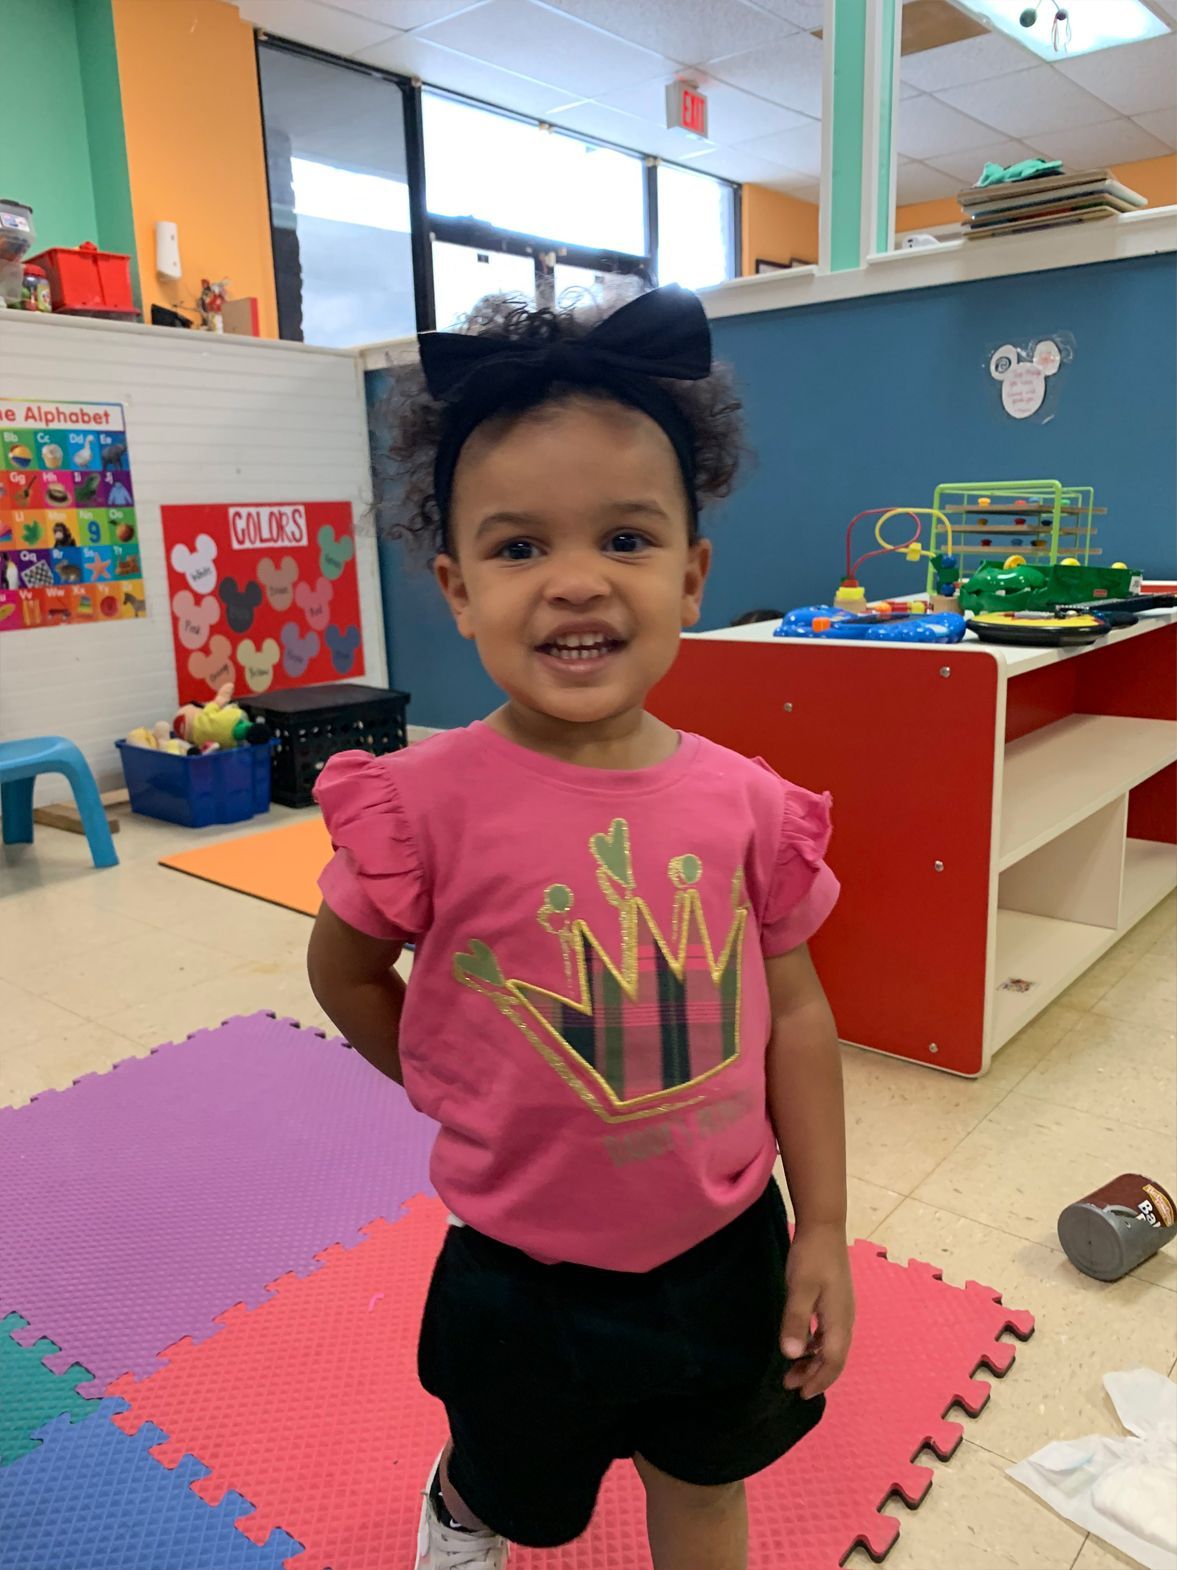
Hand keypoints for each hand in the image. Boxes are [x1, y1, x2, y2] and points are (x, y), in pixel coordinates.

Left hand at [781, 1222, 854, 1398]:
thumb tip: (792, 1355)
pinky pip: (829, 1334)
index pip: (833, 1361)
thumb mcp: (800, 1288)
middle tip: (791, 1386)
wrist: (824, 1227)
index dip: (818, 1380)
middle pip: (835, 1357)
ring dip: (814, 1362)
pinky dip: (816, 1346)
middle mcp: (845, 1319)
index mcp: (839, 1320)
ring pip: (832, 1346)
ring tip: (793, 1371)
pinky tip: (802, 1345)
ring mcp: (842, 1310)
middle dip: (815, 1376)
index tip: (800, 1393)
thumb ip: (796, 1321)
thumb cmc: (811, 1257)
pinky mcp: (835, 1301)